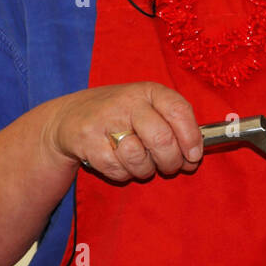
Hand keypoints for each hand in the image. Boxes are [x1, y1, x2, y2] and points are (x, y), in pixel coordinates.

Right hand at [44, 82, 202, 181]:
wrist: (70, 118)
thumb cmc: (121, 117)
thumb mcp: (148, 109)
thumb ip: (174, 128)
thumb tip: (194, 158)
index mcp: (149, 91)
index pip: (178, 110)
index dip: (191, 137)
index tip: (194, 155)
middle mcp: (128, 101)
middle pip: (161, 138)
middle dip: (171, 161)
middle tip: (169, 166)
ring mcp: (105, 120)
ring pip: (139, 157)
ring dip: (146, 170)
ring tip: (142, 164)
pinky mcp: (87, 141)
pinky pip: (117, 169)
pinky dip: (124, 174)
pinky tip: (121, 163)